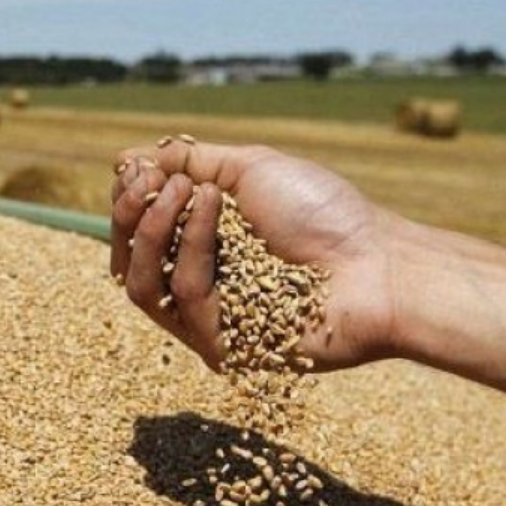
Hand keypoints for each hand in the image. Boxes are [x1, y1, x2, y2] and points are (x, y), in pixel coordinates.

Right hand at [110, 140, 401, 371]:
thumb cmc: (326, 213)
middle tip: (150, 180)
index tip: (139, 169)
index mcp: (200, 251)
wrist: (380, 261)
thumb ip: (189, 164)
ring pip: (142, 285)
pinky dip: (195, 244)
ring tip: (184, 190)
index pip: (136, 235)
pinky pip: (186, 296)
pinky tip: (215, 207)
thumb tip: (125, 158)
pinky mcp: (222, 347)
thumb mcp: (250, 169)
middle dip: (129, 214)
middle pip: (129, 262)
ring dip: (153, 229)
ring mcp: (206, 322)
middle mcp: (196, 289)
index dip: (128, 201)